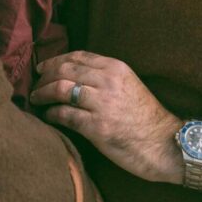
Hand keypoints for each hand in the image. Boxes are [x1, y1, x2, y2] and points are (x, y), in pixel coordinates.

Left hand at [31, 51, 182, 183]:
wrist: (166, 145)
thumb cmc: (145, 117)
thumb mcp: (128, 84)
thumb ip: (104, 76)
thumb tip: (72, 73)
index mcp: (115, 68)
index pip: (76, 56)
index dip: (54, 60)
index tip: (42, 68)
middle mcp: (107, 81)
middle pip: (64, 70)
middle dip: (44, 77)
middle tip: (35, 85)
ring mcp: (102, 104)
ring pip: (60, 89)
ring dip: (42, 94)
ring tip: (36, 99)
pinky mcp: (97, 127)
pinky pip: (64, 115)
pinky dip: (51, 114)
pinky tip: (47, 116)